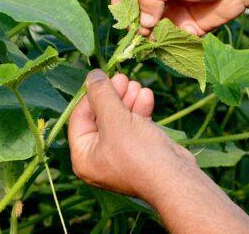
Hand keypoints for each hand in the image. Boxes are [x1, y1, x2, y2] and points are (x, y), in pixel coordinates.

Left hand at [68, 70, 248, 233]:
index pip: (79, 118)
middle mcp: (98, 158)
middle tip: (122, 77)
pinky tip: (146, 95)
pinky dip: (139, 111)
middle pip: (100, 118)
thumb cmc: (139, 152)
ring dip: (127, 100)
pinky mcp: (140, 153)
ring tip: (136, 84)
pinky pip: (134, 127)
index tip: (102, 77)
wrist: (177, 181)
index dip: (90, 95)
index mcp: (83, 156)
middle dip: (112, 95)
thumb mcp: (114, 119)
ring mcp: (120, 156)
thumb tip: (92, 76)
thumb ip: (101, 95)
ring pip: (119, 120)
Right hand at [116, 0, 248, 35]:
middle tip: (146, 34)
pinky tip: (172, 44)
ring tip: (159, 40)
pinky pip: (168, 40)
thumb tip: (142, 23)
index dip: (123, 10)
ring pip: (148, 32)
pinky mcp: (183, 27)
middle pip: (134, 17)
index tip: (130, 22)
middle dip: (136, 28)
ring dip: (151, 39)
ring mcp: (168, 12)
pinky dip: (167, 45)